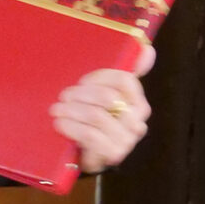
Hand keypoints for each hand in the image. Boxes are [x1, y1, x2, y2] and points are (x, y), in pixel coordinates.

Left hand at [50, 44, 153, 173]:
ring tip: (56, 109)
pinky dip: (70, 126)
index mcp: (138, 103)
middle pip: (107, 97)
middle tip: (63, 96)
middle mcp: (137, 121)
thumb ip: (123, 73)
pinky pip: (90, 135)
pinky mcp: (113, 154)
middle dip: (80, 94)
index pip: (123, 80)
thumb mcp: (103, 92)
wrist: (86, 152)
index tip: (81, 82)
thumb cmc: (93, 117)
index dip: (98, 78)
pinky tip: (59, 123)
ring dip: (71, 110)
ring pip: (96, 115)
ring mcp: (127, 139)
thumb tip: (147, 49)